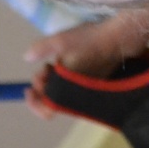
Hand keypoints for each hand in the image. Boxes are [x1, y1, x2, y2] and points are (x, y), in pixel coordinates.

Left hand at [22, 11, 148, 118]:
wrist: (121, 37)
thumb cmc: (91, 40)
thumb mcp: (62, 40)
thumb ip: (42, 49)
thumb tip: (27, 57)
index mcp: (68, 89)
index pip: (47, 110)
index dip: (34, 103)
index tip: (28, 89)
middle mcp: (78, 93)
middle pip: (53, 100)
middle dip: (42, 86)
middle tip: (43, 68)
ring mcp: (87, 88)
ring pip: (63, 92)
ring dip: (52, 81)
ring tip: (52, 63)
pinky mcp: (95, 81)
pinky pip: (73, 86)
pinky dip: (63, 78)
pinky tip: (65, 61)